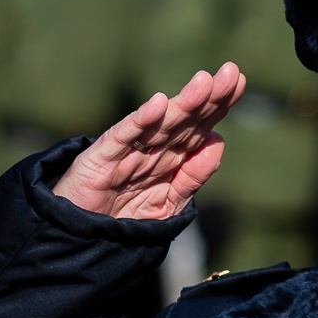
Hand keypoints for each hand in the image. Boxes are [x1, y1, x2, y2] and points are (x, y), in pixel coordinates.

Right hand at [52, 64, 246, 219]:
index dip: (218, 105)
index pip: (198, 127)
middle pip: (183, 121)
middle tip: (229, 74)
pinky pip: (122, 138)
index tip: (238, 81)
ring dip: (182, 104)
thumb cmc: (121, 223)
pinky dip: (139, 122)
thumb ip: (191, 178)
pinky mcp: (100, 159)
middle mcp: (150, 150)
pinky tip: (158, 105)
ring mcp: (125, 153)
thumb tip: (218, 142)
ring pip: (159, 125)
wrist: (78, 242)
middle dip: (207, 98)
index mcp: (168, 159)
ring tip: (204, 83)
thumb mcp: (166, 205)